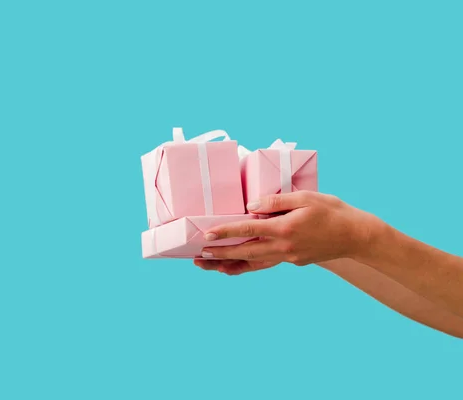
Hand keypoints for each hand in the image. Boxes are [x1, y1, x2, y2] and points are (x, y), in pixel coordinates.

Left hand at [196, 191, 382, 274]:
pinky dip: (248, 267)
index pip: (248, 229)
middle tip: (198, 257)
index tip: (207, 235)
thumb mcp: (305, 197)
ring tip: (210, 267)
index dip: (226, 232)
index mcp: (284, 228)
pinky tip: (236, 267)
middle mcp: (283, 246)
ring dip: (230, 265)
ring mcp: (288, 257)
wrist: (356, 236)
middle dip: (220, 255)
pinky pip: (265, 264)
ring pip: (253, 263)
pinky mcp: (293, 261)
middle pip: (245, 252)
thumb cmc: (332, 211)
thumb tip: (250, 205)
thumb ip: (275, 201)